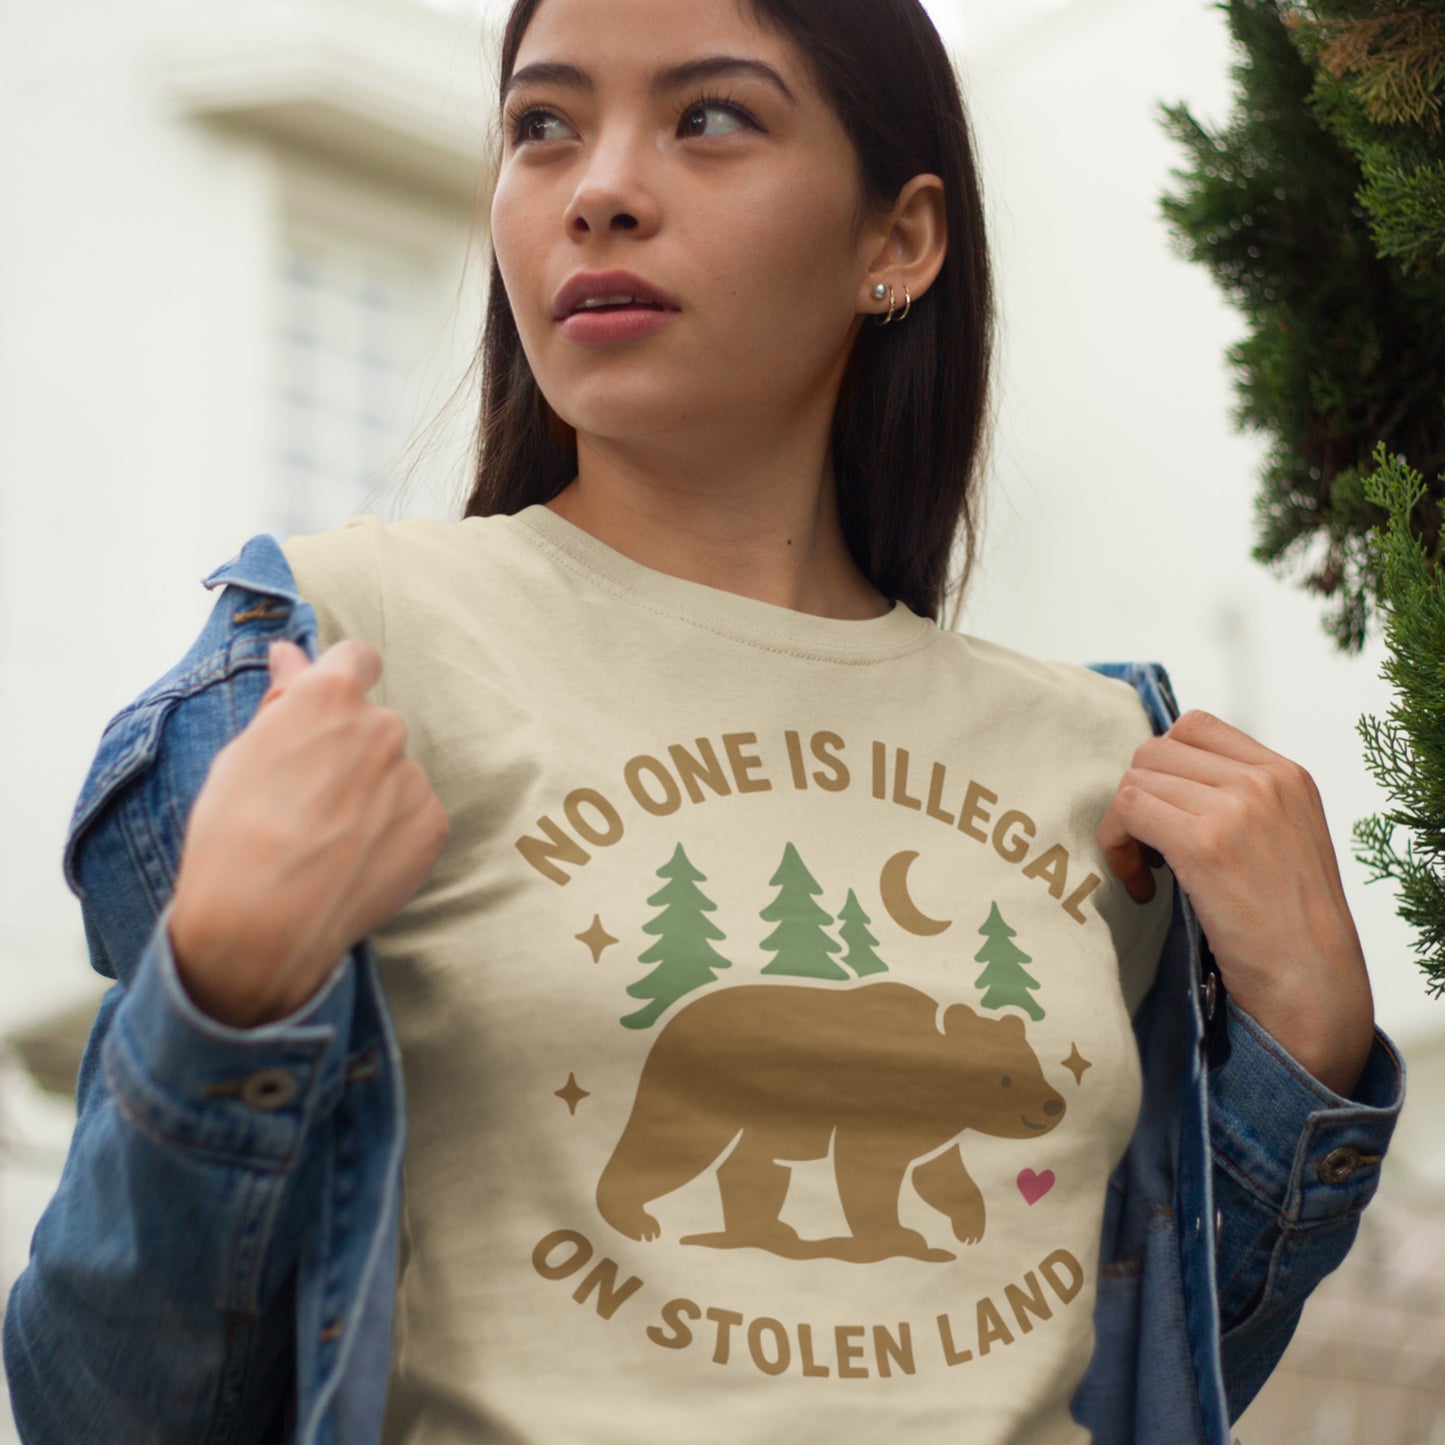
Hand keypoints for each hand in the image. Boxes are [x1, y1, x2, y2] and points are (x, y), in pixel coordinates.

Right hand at [168, 639, 449, 1027]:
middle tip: (308, 801)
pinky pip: (413, 816)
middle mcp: (382, 727)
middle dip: (350, 751)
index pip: (357, 658)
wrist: (263, 923)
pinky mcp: (432, 824)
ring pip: (394, 775)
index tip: (329, 708)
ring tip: (326, 841)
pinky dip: (392, 833)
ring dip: (372, 795)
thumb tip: (291, 654)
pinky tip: (353, 862)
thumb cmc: (234, 835)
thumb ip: (282, 700)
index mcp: (330, 696)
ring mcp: (412, 777)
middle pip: (374, 726)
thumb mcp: (242, 756)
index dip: (342, 679)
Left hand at [1096, 709, 1374, 1097]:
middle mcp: (1264, 780)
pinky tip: (1142, 889)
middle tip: (1148, 853)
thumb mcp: (1282, 840)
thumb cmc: (1291, 927)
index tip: (1165, 817)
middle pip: (1155, 752)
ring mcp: (1236, 807)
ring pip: (1135, 780)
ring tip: (1146, 875)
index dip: (1163, 770)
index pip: (1195, 728)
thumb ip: (1237, 801)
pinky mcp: (1205, 842)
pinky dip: (1118, 849)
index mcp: (1286, 774)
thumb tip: (1162, 783)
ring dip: (1124, 829)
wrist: (1315, 985)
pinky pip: (1128, 811)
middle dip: (1138, 799)